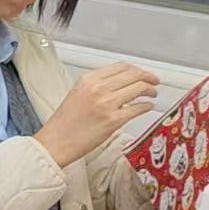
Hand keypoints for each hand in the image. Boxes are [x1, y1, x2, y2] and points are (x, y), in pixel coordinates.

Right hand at [34, 63, 160, 167]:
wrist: (55, 142)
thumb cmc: (64, 123)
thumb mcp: (77, 94)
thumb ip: (97, 86)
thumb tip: (120, 84)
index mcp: (88, 79)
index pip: (121, 67)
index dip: (137, 69)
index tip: (143, 73)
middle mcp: (98, 88)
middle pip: (133, 75)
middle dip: (148, 77)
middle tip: (154, 82)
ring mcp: (107, 104)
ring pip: (139, 88)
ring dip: (149, 90)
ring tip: (152, 94)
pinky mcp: (114, 120)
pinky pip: (138, 108)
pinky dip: (146, 106)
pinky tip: (147, 107)